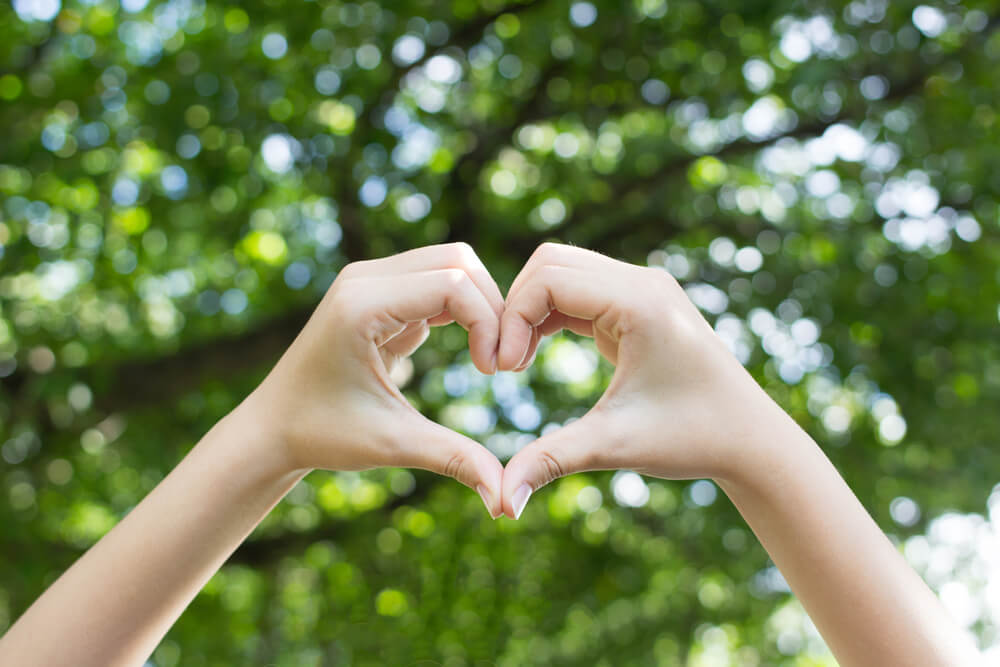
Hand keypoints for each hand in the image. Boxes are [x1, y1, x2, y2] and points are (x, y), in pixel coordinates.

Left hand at [242, 243, 505, 517]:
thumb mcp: (392, 444)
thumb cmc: (323, 434)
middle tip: (501, 360)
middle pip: (458, 261)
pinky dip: (462, 309)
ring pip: (451, 264)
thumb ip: (454, 459)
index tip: (494, 373)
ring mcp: (368, 280)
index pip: (452, 284)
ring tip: (489, 356)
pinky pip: (436, 281)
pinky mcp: (377, 292)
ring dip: (480, 305)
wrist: (272, 428)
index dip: (488, 323)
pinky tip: (470, 351)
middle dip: (492, 306)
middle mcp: (363, 279)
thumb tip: (505, 500)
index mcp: (361, 305)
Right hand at [497, 243, 780, 517]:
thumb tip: (501, 506)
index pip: (548, 279)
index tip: (504, 371)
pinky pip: (579, 290)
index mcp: (640, 302)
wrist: (750, 440)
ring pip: (562, 270)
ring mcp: (643, 289)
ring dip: (531, 310)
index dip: (512, 319)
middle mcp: (643, 282)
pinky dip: (550, 314)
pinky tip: (534, 355)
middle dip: (516, 308)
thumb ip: (552, 461)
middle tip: (505, 364)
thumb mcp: (615, 445)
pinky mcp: (639, 304)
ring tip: (516, 362)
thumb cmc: (693, 439)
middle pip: (550, 262)